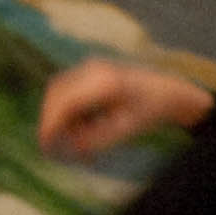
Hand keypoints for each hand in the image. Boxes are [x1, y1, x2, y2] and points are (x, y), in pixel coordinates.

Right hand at [38, 59, 209, 156]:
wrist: (170, 91)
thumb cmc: (151, 112)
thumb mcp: (125, 130)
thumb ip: (95, 140)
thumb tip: (68, 148)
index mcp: (104, 83)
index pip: (65, 103)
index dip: (50, 124)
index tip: (45, 146)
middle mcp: (92, 69)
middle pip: (56, 94)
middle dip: (50, 120)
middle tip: (53, 145)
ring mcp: (90, 66)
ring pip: (58, 90)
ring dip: (58, 114)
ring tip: (72, 135)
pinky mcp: (89, 69)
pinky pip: (67, 87)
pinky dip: (66, 106)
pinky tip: (79, 122)